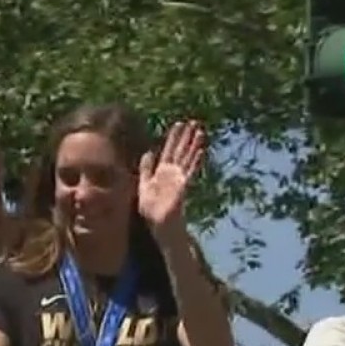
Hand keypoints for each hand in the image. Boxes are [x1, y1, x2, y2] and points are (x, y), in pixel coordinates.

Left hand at [137, 120, 207, 238]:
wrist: (157, 223)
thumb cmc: (151, 208)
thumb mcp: (144, 184)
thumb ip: (146, 168)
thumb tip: (148, 152)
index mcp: (161, 171)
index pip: (169, 149)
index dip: (174, 137)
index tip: (179, 124)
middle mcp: (172, 172)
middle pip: (181, 150)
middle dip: (186, 136)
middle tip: (194, 121)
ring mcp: (179, 178)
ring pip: (188, 157)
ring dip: (194, 145)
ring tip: (201, 131)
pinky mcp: (183, 186)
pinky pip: (190, 171)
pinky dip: (195, 161)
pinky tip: (200, 151)